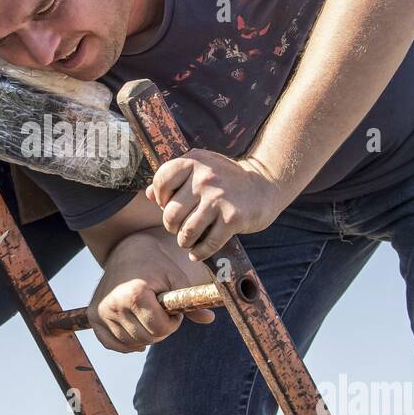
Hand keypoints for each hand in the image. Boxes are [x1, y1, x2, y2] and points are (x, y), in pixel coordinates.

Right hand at [87, 229, 215, 352]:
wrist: (127, 252)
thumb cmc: (156, 265)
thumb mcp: (176, 279)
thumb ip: (190, 301)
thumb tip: (209, 319)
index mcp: (134, 294)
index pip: (160, 329)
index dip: (173, 322)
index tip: (173, 310)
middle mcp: (114, 305)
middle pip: (146, 338)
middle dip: (160, 329)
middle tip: (162, 312)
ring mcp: (101, 312)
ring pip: (131, 343)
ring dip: (145, 334)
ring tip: (149, 314)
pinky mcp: (94, 317)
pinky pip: (112, 344)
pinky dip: (126, 343)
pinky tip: (136, 331)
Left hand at [146, 150, 288, 261]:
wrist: (265, 185)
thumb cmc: (227, 179)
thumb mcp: (201, 169)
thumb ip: (174, 179)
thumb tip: (147, 194)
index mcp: (194, 161)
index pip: (161, 181)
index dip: (160, 198)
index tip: (168, 205)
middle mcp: (205, 178)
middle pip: (171, 212)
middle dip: (171, 226)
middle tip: (178, 228)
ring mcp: (219, 198)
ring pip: (186, 231)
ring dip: (184, 241)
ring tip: (187, 241)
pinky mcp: (232, 218)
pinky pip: (208, 243)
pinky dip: (199, 252)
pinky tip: (197, 253)